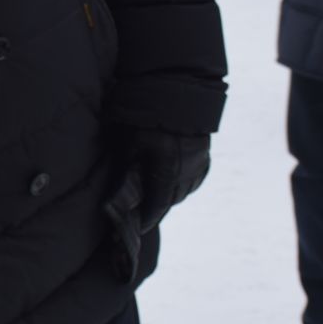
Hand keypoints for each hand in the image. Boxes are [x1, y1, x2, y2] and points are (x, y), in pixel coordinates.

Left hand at [102, 129, 209, 280]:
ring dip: (168, 197)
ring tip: (153, 199)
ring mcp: (199, 163)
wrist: (176, 94)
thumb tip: (118, 196)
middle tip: (140, 215)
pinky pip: (195, 180)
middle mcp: (187, 170)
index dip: (147, 219)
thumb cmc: (145, 119)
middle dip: (156, 209)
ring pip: (183, 191)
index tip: (138, 229)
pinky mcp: (204, 156)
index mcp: (167, 169)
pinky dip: (182, 185)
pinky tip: (172, 183)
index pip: (157, 205)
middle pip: (170, 200)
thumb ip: (126, 170)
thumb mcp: (130, 144)